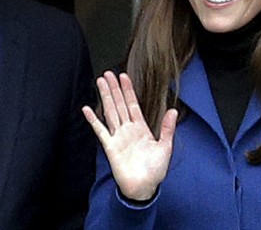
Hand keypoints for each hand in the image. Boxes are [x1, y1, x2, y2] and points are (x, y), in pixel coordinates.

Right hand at [82, 71, 177, 200]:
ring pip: (110, 112)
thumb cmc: (155, 170)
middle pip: (119, 104)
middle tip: (108, 73)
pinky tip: (87, 109)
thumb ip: (168, 128)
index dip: (128, 90)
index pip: (133, 104)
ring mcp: (118, 136)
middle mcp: (128, 129)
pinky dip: (93, 120)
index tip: (123, 76)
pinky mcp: (110, 146)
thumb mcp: (165, 147)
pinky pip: (100, 130)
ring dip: (105, 97)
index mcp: (141, 128)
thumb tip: (173, 110)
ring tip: (100, 82)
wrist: (143, 187)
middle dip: (114, 88)